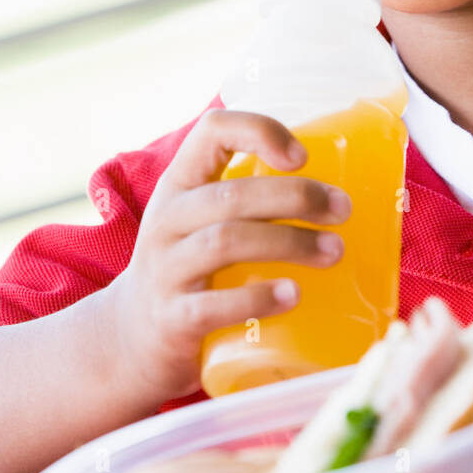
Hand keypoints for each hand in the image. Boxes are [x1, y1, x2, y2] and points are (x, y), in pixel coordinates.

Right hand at [101, 109, 350, 408]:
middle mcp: (168, 220)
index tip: (303, 154)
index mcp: (181, 184)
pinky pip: (213, 305)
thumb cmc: (190, 271)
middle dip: (297, 197)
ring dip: (290, 242)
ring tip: (334, 252)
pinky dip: (257, 298)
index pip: (212, 131)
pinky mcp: (172, 319)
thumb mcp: (202, 221)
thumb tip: (342, 192)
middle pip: (233, 195)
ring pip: (227, 242)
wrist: (129, 341)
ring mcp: (166, 270)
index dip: (260, 131)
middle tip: (343, 210)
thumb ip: (250, 201)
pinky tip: (293, 295)